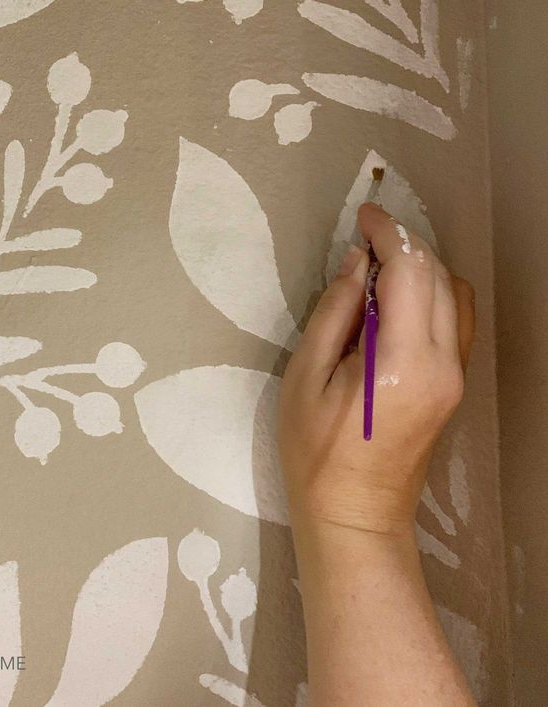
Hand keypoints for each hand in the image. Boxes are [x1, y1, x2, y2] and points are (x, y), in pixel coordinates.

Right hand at [278, 202, 475, 536]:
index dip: (387, 233)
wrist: (354, 513)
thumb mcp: (305, 379)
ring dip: (421, 267)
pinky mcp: (454, 385)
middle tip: (363, 238)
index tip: (363, 214)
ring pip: (454, 294)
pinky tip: (397, 300)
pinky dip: (432, 294)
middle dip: (403, 245)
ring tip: (378, 267)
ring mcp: (455, 375)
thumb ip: (333, 313)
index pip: (408, 272)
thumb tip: (355, 263)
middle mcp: (442, 363)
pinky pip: (455, 321)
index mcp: (401, 362)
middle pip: (437, 276)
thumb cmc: (315, 453)